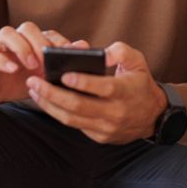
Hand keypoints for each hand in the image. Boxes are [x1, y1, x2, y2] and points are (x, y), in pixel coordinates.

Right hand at [0, 22, 88, 106]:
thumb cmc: (22, 81)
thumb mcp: (44, 76)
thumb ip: (61, 62)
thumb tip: (84, 46)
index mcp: (33, 42)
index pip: (48, 33)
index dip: (59, 41)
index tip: (69, 53)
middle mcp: (17, 40)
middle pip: (28, 28)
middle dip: (40, 42)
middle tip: (48, 59)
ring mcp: (0, 48)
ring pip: (7, 33)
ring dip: (21, 47)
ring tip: (31, 64)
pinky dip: (1, 60)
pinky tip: (12, 69)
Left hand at [26, 41, 166, 143]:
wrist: (153, 115)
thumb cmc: (139, 81)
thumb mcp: (137, 59)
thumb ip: (119, 51)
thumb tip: (101, 54)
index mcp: (125, 91)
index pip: (102, 88)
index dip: (82, 82)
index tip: (64, 74)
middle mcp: (115, 112)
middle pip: (79, 106)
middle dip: (52, 94)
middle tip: (34, 81)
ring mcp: (106, 127)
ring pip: (72, 118)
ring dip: (49, 105)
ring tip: (33, 90)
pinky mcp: (99, 136)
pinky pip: (74, 125)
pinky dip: (57, 113)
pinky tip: (44, 100)